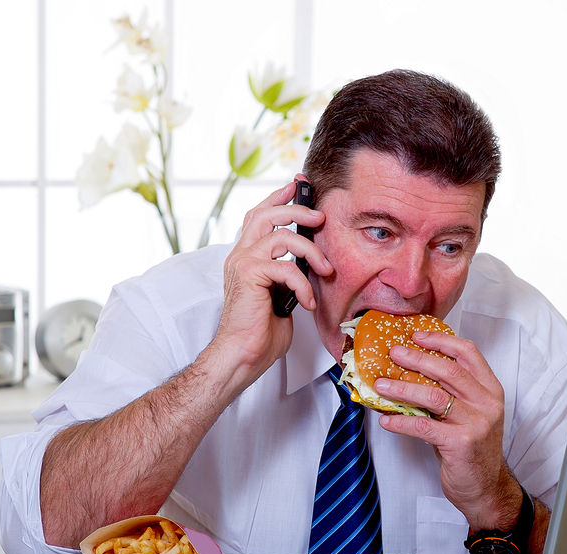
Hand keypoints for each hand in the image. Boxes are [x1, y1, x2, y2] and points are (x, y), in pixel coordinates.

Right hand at [209, 181, 329, 385]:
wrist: (243, 354)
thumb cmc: (261, 331)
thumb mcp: (281, 295)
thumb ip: (289, 273)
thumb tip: (312, 262)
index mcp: (245, 257)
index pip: (259, 215)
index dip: (278, 198)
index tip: (298, 186)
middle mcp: (240, 255)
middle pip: (265, 214)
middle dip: (296, 209)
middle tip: (320, 217)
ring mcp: (242, 264)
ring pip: (281, 236)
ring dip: (311, 251)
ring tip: (326, 270)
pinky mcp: (250, 276)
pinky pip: (285, 267)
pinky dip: (303, 285)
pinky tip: (307, 302)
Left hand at [374, 330, 516, 530]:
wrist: (486, 489)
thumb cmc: (473, 450)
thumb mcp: (469, 415)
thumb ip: (451, 393)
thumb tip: (410, 372)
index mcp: (490, 390)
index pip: (468, 353)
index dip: (441, 341)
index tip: (416, 336)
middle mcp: (487, 403)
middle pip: (448, 370)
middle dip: (416, 358)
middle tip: (392, 354)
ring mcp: (476, 423)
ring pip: (434, 396)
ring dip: (403, 388)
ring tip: (381, 385)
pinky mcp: (461, 444)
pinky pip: (424, 426)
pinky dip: (401, 422)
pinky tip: (386, 420)